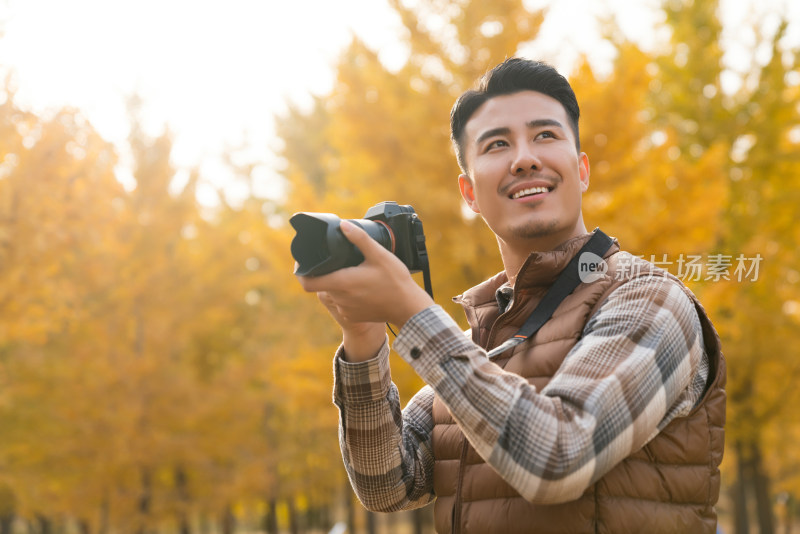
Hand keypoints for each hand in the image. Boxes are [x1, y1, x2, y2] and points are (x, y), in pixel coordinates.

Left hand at [296, 220, 433, 327]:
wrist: (408, 308)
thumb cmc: (395, 281)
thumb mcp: (379, 255)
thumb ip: (359, 239)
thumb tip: (343, 225)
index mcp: (343, 283)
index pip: (308, 282)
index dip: (301, 272)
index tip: (305, 261)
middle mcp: (340, 298)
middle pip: (322, 284)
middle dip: (327, 272)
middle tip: (340, 262)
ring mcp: (346, 310)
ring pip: (333, 293)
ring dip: (338, 284)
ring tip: (354, 274)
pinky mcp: (353, 316)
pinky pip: (343, 303)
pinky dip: (347, 295)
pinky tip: (362, 288)